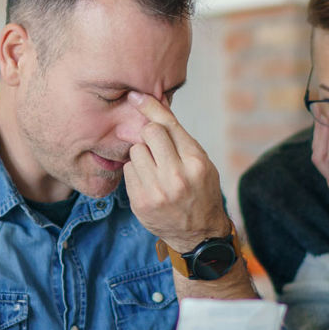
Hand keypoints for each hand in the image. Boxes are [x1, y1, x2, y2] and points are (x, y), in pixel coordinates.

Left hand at [122, 91, 229, 250]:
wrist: (199, 234)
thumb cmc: (200, 190)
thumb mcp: (200, 161)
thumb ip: (179, 136)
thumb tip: (153, 104)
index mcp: (196, 162)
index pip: (167, 125)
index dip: (150, 107)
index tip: (135, 95)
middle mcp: (177, 176)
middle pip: (148, 133)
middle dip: (149, 135)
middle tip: (157, 148)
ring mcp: (158, 191)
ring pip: (135, 151)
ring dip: (141, 155)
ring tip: (154, 168)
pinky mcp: (141, 202)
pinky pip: (128, 171)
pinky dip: (135, 172)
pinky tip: (148, 182)